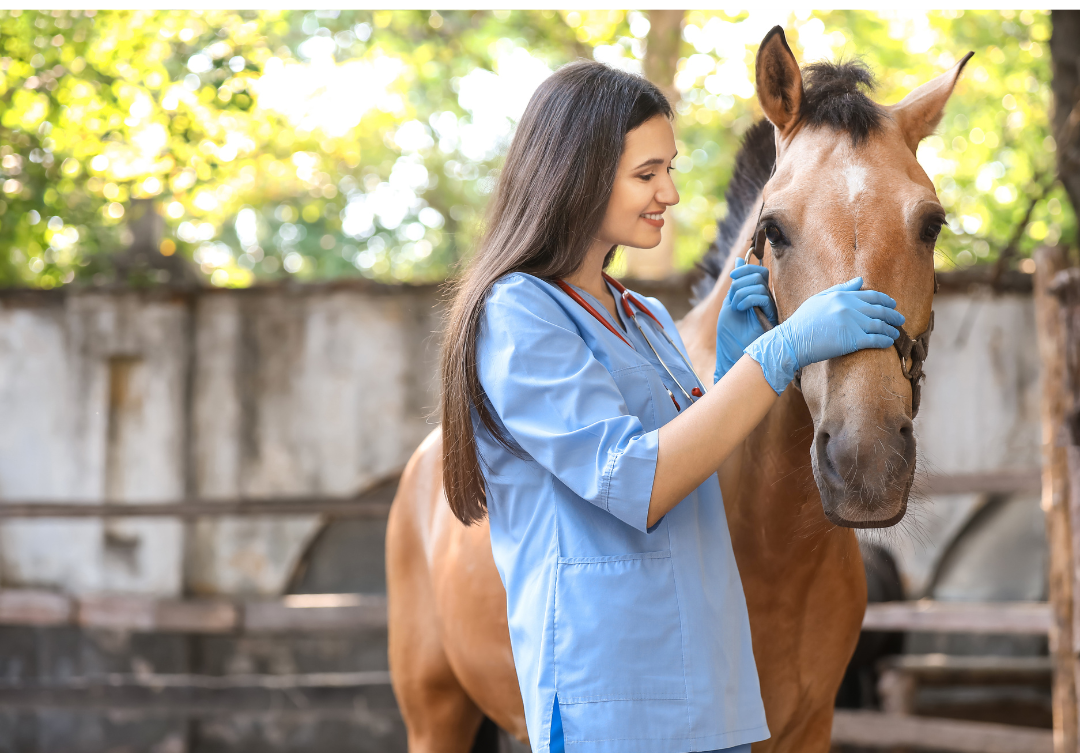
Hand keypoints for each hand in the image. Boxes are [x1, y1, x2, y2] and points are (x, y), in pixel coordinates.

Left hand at [714, 259, 778, 382]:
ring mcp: (769, 308)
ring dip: (741, 292)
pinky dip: (747, 298)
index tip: (731, 277)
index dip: (745, 269)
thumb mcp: (729, 304)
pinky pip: (762, 296)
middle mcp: (765, 300)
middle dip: (741, 280)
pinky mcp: (771, 316)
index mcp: (755, 296)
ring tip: (736, 308)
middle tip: (733, 298)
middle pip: (759, 274)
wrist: (733, 356)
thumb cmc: (731, 335)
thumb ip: (736, 285)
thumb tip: (739, 261)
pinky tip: (741, 309)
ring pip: (759, 284)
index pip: (757, 272)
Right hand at [745, 277, 904, 393]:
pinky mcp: (852, 340)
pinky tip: (889, 343)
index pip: (872, 296)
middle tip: (900, 320)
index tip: (893, 305)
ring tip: (896, 333)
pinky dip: (885, 341)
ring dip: (891, 330)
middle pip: (880, 310)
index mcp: (842, 297)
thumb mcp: (819, 299)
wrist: (793, 341)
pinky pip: (875, 340)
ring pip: (880, 325)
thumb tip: (861, 281)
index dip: (886, 300)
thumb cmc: (803, 321)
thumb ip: (841, 289)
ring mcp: (852, 324)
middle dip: (893, 315)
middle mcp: (849, 308)